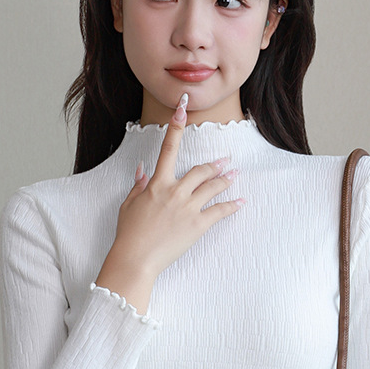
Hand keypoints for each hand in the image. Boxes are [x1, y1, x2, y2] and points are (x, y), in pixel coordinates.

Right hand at [109, 95, 244, 281]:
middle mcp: (175, 191)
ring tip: (234, 175)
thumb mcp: (129, 205)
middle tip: (226, 161)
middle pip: (200, 170)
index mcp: (157, 184)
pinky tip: (240, 202)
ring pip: (213, 186)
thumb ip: (138, 185)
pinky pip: (220, 211)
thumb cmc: (129, 234)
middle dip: (215, 164)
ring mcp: (188, 208)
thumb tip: (143, 170)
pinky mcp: (198, 225)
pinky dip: (232, 205)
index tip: (182, 109)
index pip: (168, 149)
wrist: (136, 258)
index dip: (176, 127)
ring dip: (226, 179)